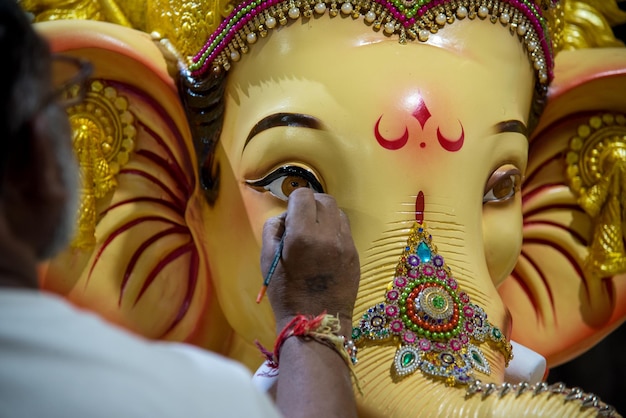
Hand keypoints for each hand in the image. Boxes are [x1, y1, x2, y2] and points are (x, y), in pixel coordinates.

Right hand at [261, 188, 359, 331]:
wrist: (316, 324)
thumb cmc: (285, 294)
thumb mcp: (267, 260)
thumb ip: (273, 229)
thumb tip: (285, 216)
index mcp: (303, 236)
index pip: (303, 196)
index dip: (294, 201)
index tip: (290, 216)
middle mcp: (328, 235)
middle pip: (323, 199)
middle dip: (311, 204)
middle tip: (302, 220)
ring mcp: (346, 244)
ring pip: (338, 212)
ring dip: (325, 215)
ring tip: (314, 232)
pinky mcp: (355, 254)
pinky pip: (345, 230)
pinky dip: (334, 230)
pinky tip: (325, 246)